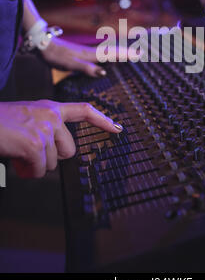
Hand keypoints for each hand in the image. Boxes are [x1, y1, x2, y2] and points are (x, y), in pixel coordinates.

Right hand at [0, 100, 122, 177]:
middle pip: (70, 150)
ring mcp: (44, 129)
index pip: (84, 110)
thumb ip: (46, 128)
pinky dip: (26, 171)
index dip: (103, 120)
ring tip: (18, 152)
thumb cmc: (1, 123)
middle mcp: (51, 116)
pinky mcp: (35, 144)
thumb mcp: (27, 118)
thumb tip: (58, 152)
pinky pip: (39, 171)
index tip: (117, 128)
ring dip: (35, 165)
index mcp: (50, 108)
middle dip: (52, 158)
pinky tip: (15, 159)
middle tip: (30, 151)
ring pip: (52, 164)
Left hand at [41, 37, 134, 76]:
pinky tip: (109, 59)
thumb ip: (87, 68)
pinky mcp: (83, 55)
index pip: (113, 53)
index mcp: (91, 55)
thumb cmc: (56, 56)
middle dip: (128, 52)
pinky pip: (101, 55)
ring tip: (131, 54)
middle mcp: (92, 52)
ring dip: (120, 52)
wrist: (43, 46)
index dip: (127, 54)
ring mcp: (88, 53)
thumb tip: (104, 72)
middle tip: (142, 52)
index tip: (140, 54)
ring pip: (108, 52)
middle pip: (114, 51)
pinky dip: (110, 55)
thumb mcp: (71, 64)